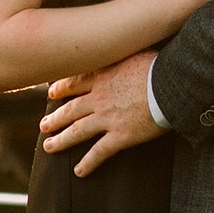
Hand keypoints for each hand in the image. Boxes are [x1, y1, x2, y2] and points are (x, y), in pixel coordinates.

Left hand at [39, 48, 162, 178]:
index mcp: (103, 76)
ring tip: (48, 147)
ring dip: (61, 141)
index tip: (52, 94)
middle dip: (55, 119)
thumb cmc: (159, 65)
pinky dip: (88, 163)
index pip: (76, 83)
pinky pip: (99, 152)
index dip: (61, 89)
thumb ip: (123, 51)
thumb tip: (124, 40)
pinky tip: (79, 172)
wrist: (171, 84)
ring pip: (77, 131)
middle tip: (43, 125)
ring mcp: (108, 118)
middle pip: (71, 110)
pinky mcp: (121, 136)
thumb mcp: (135, 50)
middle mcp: (99, 98)